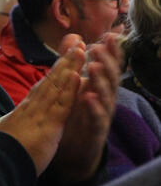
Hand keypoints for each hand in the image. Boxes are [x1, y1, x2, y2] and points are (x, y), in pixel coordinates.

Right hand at [0, 44, 85, 174]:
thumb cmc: (2, 152)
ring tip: (80, 49)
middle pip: (51, 79)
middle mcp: (33, 106)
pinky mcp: (48, 124)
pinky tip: (77, 76)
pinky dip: (69, 89)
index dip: (55, 71)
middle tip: (76, 43)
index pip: (44, 86)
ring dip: (69, 67)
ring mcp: (40, 113)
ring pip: (57, 86)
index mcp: (26, 109)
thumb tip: (15, 122)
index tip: (64, 57)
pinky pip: (61, 104)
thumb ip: (18, 123)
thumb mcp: (11, 132)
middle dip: (65, 61)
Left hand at [52, 33, 121, 181]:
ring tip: (95, 67)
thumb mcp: (76, 86)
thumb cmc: (77, 114)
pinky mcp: (95, 130)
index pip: (108, 65)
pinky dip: (93, 107)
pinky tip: (89, 97)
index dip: (110, 51)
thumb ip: (75, 62)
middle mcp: (105, 98)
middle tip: (98, 47)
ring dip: (100, 80)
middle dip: (106, 61)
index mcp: (100, 86)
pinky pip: (96, 117)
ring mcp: (102, 114)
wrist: (75, 150)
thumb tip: (75, 37)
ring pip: (105, 95)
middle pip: (110, 77)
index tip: (110, 35)